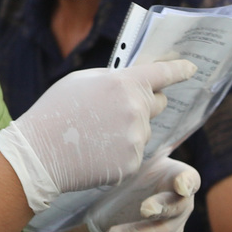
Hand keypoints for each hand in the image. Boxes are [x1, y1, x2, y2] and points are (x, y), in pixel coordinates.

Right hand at [0, 57, 195, 211]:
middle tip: (119, 109)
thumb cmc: (56, 112)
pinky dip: (121, 153)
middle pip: (158, 103)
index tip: (192, 68)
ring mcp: (136, 138)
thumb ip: (114, 80)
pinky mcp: (132, 163)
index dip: (179, 69)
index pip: (162, 73)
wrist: (39, 154)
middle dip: (146, 103)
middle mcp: (136, 109)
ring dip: (129, 131)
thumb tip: (134, 83)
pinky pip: (135, 153)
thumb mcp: (82, 81)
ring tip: (96, 135)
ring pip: (144, 131)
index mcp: (124, 83)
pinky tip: (97, 152)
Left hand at [85, 157, 200, 231]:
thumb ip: (141, 146)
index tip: (180, 185)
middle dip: (159, 212)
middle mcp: (183, 206)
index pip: (189, 180)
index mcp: (180, 178)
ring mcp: (173, 229)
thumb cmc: (132, 170)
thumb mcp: (135, 155)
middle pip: (175, 212)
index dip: (186, 183)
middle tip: (142, 208)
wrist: (119, 198)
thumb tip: (145, 116)